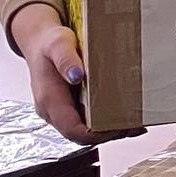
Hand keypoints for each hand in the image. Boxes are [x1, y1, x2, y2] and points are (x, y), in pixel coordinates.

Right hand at [8, 0, 132, 143]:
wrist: (40, 41)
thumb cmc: (49, 43)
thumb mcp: (57, 44)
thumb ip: (66, 59)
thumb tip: (76, 75)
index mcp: (49, 100)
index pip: (72, 130)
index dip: (96, 135)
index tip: (119, 127)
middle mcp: (52, 111)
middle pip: (81, 135)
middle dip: (108, 133)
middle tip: (134, 125)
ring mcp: (60, 110)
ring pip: (85, 130)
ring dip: (109, 129)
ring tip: (135, 122)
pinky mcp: (68, 107)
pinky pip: (86, 121)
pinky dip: (105, 121)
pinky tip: (125, 117)